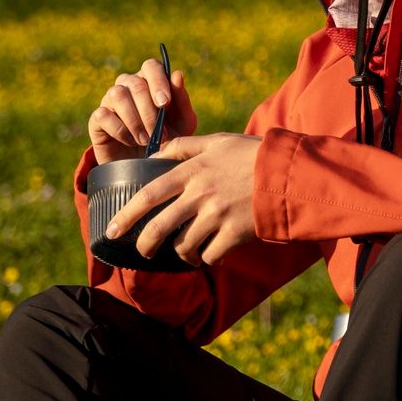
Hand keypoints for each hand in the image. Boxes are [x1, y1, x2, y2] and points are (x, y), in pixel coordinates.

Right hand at [88, 58, 198, 164]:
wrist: (146, 166)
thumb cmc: (167, 139)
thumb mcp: (182, 124)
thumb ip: (181, 100)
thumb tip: (178, 74)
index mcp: (150, 81)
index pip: (151, 66)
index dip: (158, 81)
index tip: (165, 103)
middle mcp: (128, 86)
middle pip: (135, 83)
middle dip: (149, 111)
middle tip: (160, 134)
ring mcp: (110, 100)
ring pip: (117, 94)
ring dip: (134, 120)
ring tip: (146, 140)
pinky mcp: (97, 118)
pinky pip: (103, 114)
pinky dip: (119, 130)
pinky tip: (130, 141)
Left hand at [103, 133, 260, 266]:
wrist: (289, 174)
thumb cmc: (252, 155)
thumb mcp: (218, 141)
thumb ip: (185, 146)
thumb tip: (157, 152)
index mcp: (193, 171)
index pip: (149, 194)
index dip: (128, 214)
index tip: (112, 229)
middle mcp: (200, 195)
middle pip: (160, 227)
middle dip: (145, 245)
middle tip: (142, 252)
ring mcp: (217, 216)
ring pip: (184, 246)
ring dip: (182, 254)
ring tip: (188, 253)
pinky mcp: (235, 234)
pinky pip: (211, 255)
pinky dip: (208, 258)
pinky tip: (213, 254)